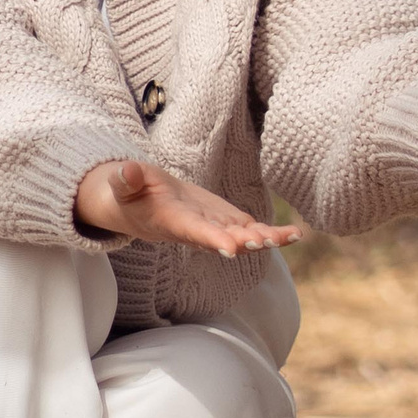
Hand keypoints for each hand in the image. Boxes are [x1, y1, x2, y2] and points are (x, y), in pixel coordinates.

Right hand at [73, 160, 304, 255]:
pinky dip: (272, 233)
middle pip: (225, 238)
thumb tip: (126, 170)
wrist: (140, 205)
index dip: (213, 239)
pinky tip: (295, 234)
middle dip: (245, 240)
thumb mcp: (123, 184)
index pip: (194, 232)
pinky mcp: (225, 221)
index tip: (231, 247)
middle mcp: (198, 231)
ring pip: (243, 236)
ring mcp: (214, 227)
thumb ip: (125, 180)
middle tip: (265, 240)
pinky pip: (251, 229)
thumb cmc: (129, 194)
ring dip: (266, 238)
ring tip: (292, 236)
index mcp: (173, 222)